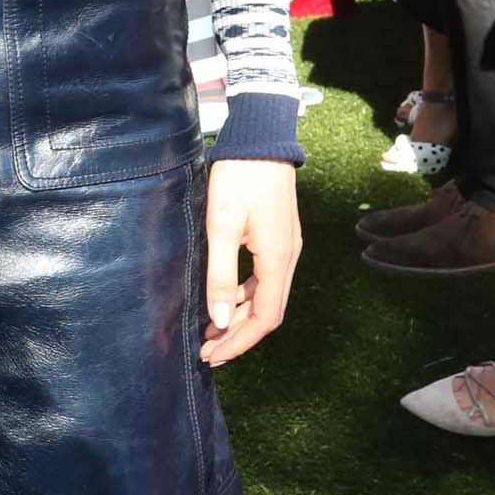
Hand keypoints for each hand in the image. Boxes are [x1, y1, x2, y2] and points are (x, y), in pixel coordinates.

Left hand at [201, 158, 300, 367]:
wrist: (261, 138)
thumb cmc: (239, 177)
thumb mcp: (221, 226)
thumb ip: (220, 276)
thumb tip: (219, 321)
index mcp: (277, 260)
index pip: (264, 319)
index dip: (239, 342)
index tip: (211, 355)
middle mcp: (287, 258)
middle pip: (267, 313)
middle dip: (238, 335)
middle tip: (206, 350)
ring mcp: (285, 248)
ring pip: (265, 296)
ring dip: (239, 316)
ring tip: (210, 329)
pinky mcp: (278, 238)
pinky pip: (263, 278)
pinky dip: (244, 294)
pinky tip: (223, 296)